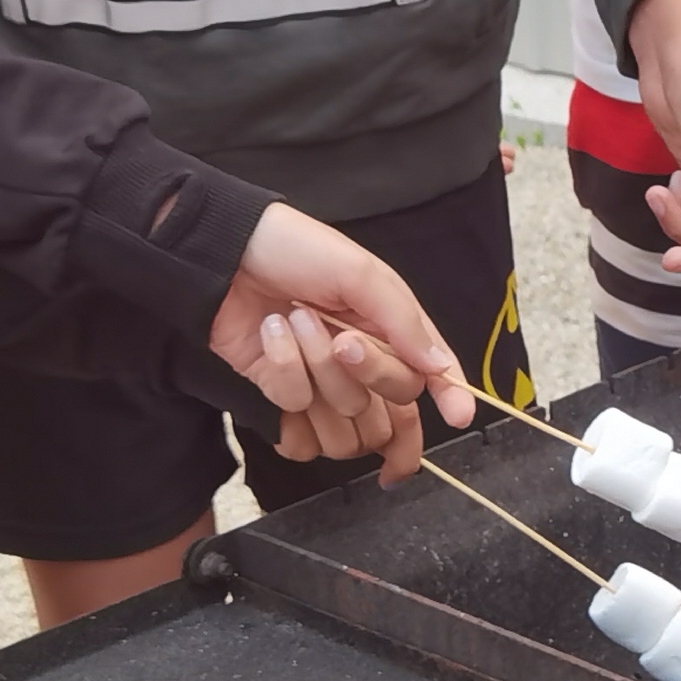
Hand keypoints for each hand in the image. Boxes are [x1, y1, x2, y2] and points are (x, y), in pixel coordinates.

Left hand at [210, 202, 480, 484]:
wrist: (221, 255)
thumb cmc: (295, 251)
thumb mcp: (360, 272)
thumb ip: (404, 323)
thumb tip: (441, 368)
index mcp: (389, 331)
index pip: (428, 379)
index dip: (449, 399)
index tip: (459, 416)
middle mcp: (360, 366)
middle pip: (391, 409)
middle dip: (366, 372)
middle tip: (339, 337)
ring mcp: (320, 389)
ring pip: (344, 427)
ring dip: (316, 374)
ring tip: (294, 325)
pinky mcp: (280, 403)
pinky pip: (297, 430)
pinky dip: (283, 381)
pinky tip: (269, 342)